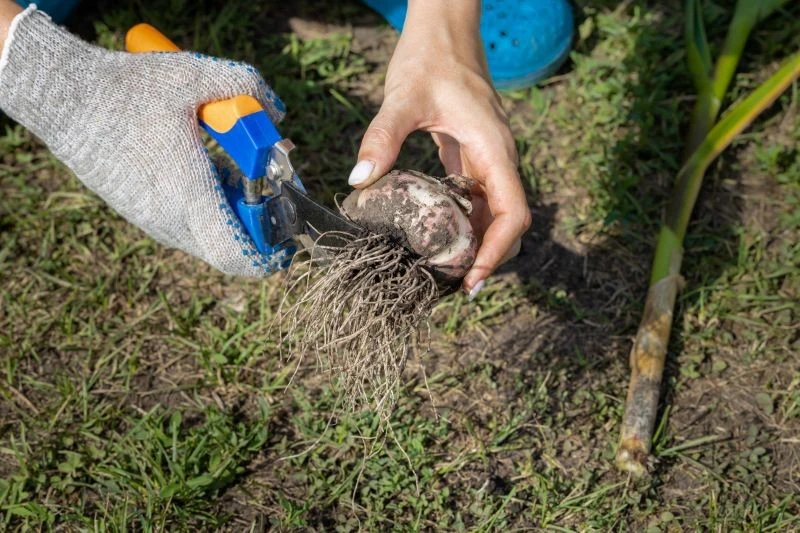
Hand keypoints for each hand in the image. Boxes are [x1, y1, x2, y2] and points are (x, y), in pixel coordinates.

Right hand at [0, 6, 285, 276]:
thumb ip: (247, 86)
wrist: (62, 99)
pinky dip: (210, 211)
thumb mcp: (193, 76)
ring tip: (239, 176)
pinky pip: (188, 228)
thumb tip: (279, 112)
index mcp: (188, 195)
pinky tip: (210, 172)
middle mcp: (170, 221)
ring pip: (209, 240)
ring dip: (234, 218)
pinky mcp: (141, 215)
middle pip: (230, 252)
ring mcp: (152, 222)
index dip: (270, 255)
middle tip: (271, 195)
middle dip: (260, 230)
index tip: (288, 233)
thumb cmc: (126, 90)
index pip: (237, 254)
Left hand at [349, 0, 530, 296]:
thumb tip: (360, 181)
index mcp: (494, 149)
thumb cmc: (429, 59)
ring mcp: (487, 159)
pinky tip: (439, 238)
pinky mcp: (472, 156)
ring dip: (476, 244)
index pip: (513, 213)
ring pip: (494, 214)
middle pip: (508, 222)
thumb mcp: (403, 98)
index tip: (471, 278)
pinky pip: (477, 199)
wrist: (444, 31)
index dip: (497, 251)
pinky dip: (464, 224)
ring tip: (446, 273)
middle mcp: (497, 159)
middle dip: (487, 257)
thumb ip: (383, 137)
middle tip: (453, 287)